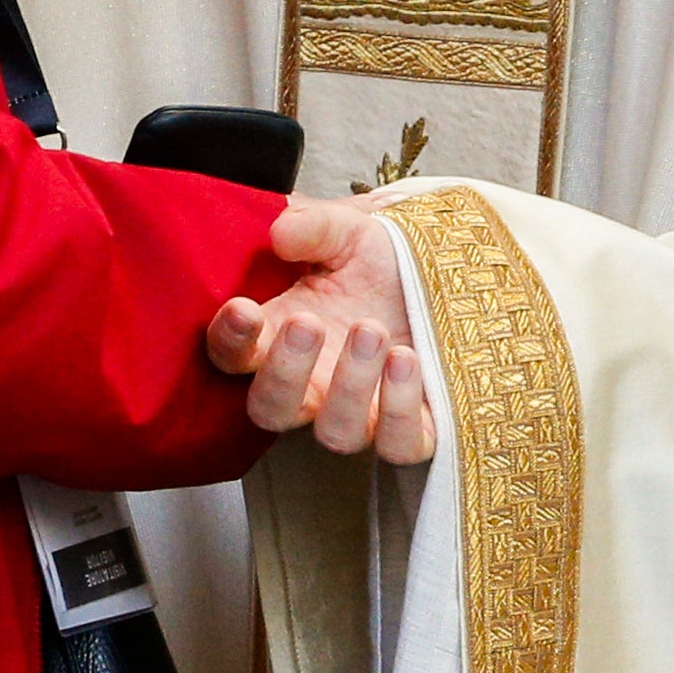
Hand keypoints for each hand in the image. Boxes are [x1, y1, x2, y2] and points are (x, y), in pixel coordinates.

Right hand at [206, 198, 436, 461]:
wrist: (443, 275)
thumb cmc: (380, 260)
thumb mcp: (348, 230)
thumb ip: (312, 226)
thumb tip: (281, 233)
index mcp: (279, 335)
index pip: (231, 357)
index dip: (230, 340)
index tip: (243, 308)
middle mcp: (312, 384)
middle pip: (270, 410)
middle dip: (284, 372)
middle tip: (308, 323)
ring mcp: (359, 411)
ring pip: (335, 432)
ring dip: (350, 386)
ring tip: (372, 330)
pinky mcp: (409, 428)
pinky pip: (399, 445)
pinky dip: (401, 411)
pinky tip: (406, 360)